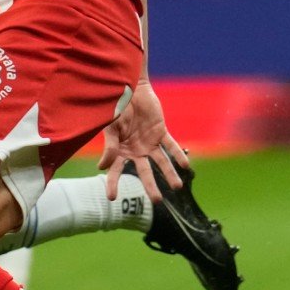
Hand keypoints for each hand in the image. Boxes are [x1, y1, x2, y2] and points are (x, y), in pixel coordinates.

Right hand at [98, 80, 188, 200]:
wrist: (130, 88)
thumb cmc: (115, 107)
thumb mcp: (110, 127)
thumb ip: (109, 147)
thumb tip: (103, 167)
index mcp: (120, 150)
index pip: (116, 171)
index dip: (113, 183)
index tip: (110, 198)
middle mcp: (136, 151)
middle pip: (144, 172)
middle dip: (151, 186)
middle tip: (158, 201)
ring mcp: (150, 143)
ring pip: (161, 162)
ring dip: (169, 174)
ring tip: (177, 187)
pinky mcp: (161, 133)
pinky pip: (171, 146)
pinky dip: (178, 155)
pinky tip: (185, 165)